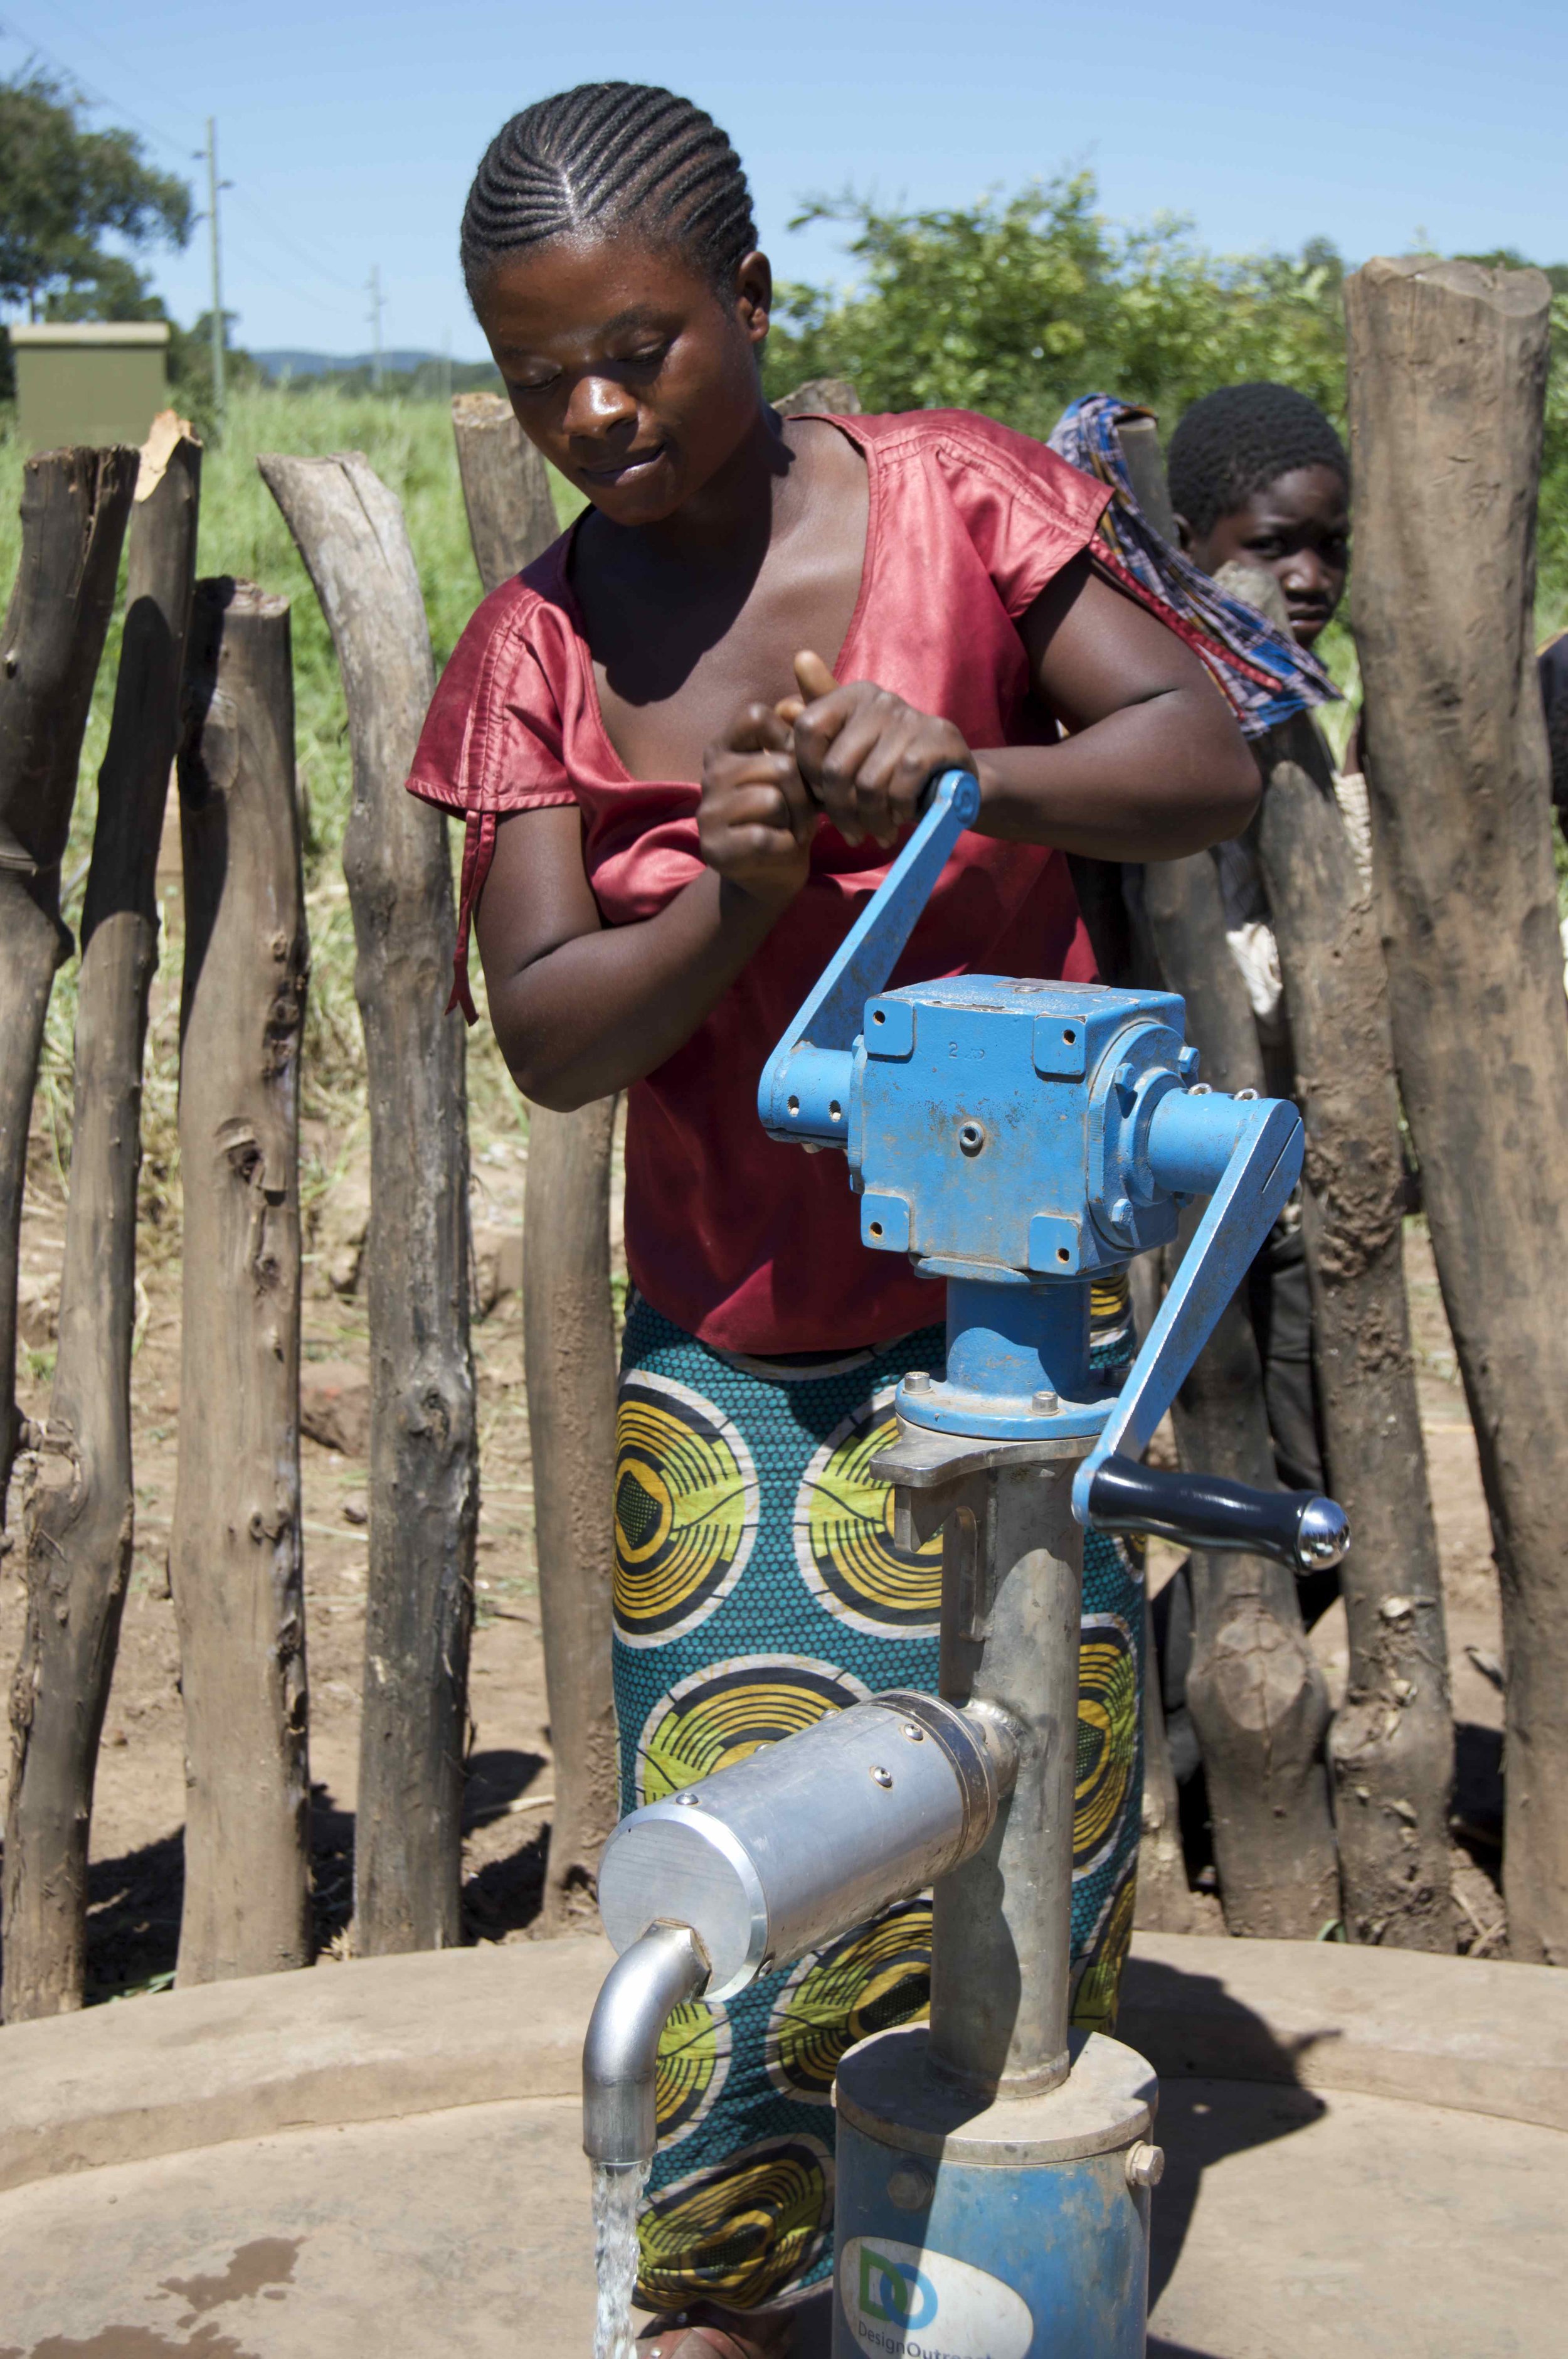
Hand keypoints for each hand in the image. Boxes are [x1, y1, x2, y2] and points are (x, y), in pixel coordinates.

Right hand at [699, 701, 814, 908]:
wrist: (771, 873)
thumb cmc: (787, 813)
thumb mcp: (793, 771)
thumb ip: (795, 737)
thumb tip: (797, 705)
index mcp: (724, 748)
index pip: (756, 716)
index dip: (789, 737)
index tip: (797, 764)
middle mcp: (710, 775)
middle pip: (779, 765)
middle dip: (805, 793)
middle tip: (805, 812)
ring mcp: (708, 813)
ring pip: (772, 800)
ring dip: (798, 820)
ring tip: (794, 829)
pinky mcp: (714, 848)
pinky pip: (763, 837)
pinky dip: (785, 846)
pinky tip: (781, 849)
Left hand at [777, 651, 973, 848]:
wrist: (949, 780)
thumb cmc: (886, 770)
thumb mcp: (845, 756)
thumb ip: (812, 736)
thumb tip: (780, 708)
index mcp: (851, 696)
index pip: (807, 729)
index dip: (808, 772)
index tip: (824, 796)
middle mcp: (879, 698)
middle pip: (836, 767)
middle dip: (841, 812)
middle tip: (853, 832)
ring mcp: (910, 716)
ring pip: (869, 784)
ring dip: (872, 820)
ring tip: (879, 831)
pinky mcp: (938, 738)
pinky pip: (901, 786)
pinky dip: (898, 811)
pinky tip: (901, 818)